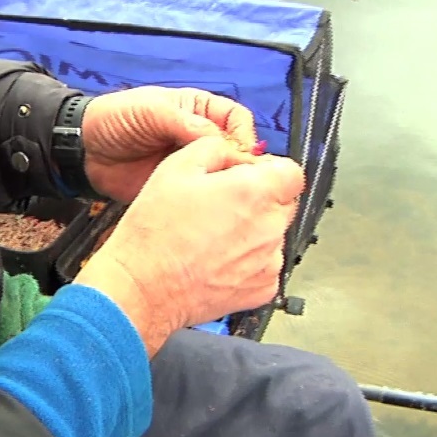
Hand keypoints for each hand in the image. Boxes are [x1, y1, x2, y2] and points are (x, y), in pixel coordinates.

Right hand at [74, 136, 304, 356]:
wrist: (143, 287)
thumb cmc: (155, 232)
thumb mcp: (175, 168)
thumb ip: (215, 148)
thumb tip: (233, 153)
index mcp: (254, 192)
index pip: (292, 173)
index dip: (271, 172)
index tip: (251, 177)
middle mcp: (269, 227)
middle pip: (284, 203)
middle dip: (262, 200)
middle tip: (222, 207)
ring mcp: (269, 261)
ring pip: (274, 235)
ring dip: (254, 231)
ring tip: (213, 237)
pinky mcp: (263, 288)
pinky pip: (267, 266)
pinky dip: (250, 261)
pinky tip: (218, 259)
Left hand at [80, 87, 257, 202]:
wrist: (86, 151)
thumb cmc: (117, 119)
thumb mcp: (152, 111)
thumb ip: (185, 122)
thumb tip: (221, 140)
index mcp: (200, 110)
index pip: (237, 119)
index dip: (243, 135)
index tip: (241, 155)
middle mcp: (201, 137)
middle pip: (236, 150)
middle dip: (241, 165)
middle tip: (239, 183)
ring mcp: (192, 164)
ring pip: (223, 175)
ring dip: (227, 186)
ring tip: (228, 198)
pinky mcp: (181, 187)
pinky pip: (203, 195)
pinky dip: (209, 202)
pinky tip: (211, 210)